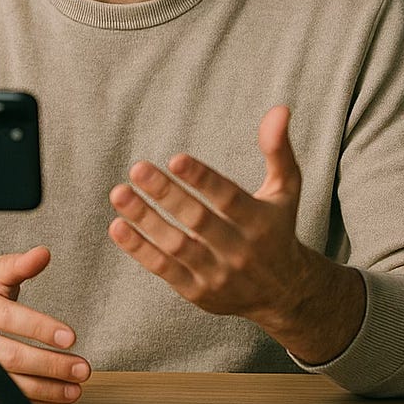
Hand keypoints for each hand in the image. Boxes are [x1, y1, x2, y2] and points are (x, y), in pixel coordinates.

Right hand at [0, 246, 89, 403]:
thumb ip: (19, 266)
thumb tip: (43, 254)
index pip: (5, 316)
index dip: (39, 327)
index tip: (71, 336)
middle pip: (6, 357)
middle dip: (49, 365)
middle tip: (82, 368)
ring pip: (3, 385)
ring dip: (44, 390)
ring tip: (74, 388)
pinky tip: (53, 398)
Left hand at [108, 106, 363, 362]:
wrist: (285, 295)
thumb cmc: (277, 229)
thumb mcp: (286, 190)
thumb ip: (278, 150)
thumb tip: (279, 109)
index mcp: (261, 222)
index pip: (229, 199)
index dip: (202, 179)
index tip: (175, 158)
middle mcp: (241, 250)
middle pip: (198, 221)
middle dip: (166, 194)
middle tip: (137, 168)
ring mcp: (219, 274)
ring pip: (177, 245)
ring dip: (145, 220)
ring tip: (119, 193)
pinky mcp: (198, 292)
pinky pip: (164, 269)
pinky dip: (140, 249)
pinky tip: (117, 226)